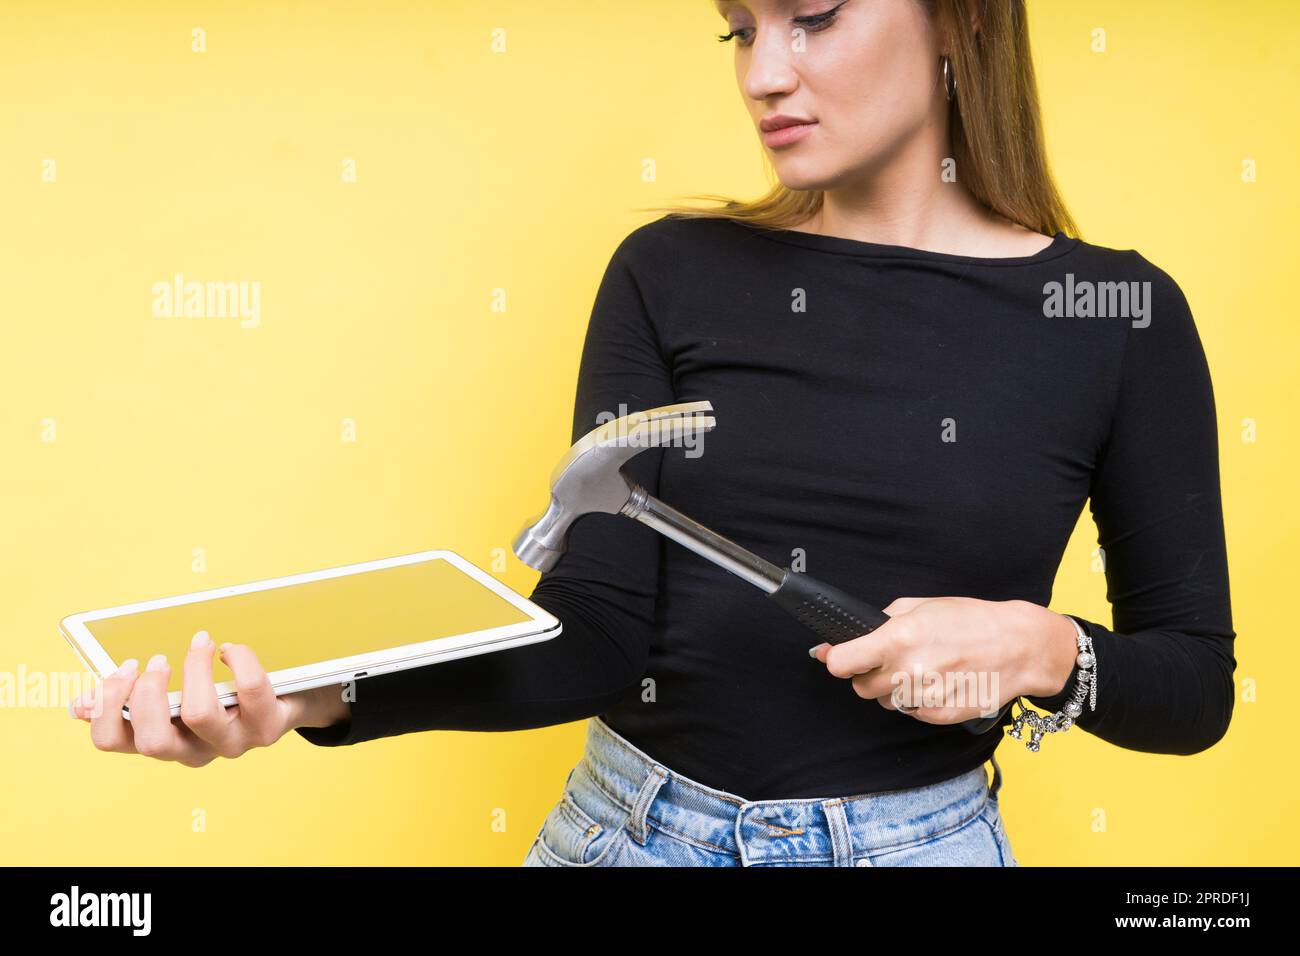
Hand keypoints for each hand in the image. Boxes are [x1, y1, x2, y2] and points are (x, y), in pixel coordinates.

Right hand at [69, 630, 352, 766]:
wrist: (286, 704)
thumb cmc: (222, 697)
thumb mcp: (176, 700)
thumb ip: (131, 700)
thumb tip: (79, 705)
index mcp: (162, 740)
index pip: (113, 741)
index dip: (107, 706)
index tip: (122, 669)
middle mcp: (193, 751)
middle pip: (153, 740)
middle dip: (147, 692)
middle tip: (156, 659)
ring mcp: (232, 743)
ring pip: (199, 714)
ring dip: (192, 670)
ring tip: (198, 643)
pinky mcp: (267, 727)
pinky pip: (250, 689)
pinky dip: (239, 659)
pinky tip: (231, 650)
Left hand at [810, 596, 1077, 724]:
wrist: (1019, 646)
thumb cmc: (969, 620)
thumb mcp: (920, 607)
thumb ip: (878, 623)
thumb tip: (836, 644)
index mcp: (899, 639)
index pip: (842, 664)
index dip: (838, 661)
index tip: (840, 658)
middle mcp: (908, 671)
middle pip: (861, 688)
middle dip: (869, 675)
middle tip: (891, 660)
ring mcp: (924, 696)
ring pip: (885, 703)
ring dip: (893, 689)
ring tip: (922, 668)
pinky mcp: (939, 716)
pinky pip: (910, 712)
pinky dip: (916, 700)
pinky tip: (938, 682)